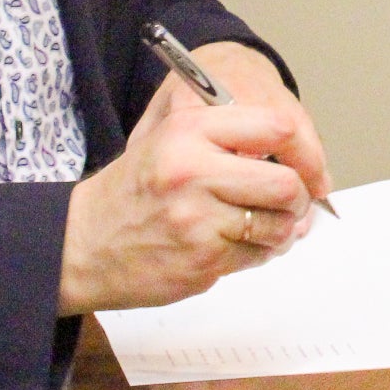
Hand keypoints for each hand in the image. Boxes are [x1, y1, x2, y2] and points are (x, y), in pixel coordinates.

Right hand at [56, 44, 330, 314]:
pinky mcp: (201, 261)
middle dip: (298, 198)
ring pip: (279, 226)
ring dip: (280, 231)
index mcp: (188, 131)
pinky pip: (257, 256)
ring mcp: (198, 220)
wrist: (82, 244)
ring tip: (262, 226)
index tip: (308, 166)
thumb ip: (226, 137)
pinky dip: (256, 254)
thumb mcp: (168, 140)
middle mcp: (194, 171)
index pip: (277, 128)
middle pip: (287, 185)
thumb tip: (295, 152)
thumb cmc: (133, 193)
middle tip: (291, 203)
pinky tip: (235, 245)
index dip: (303, 151)